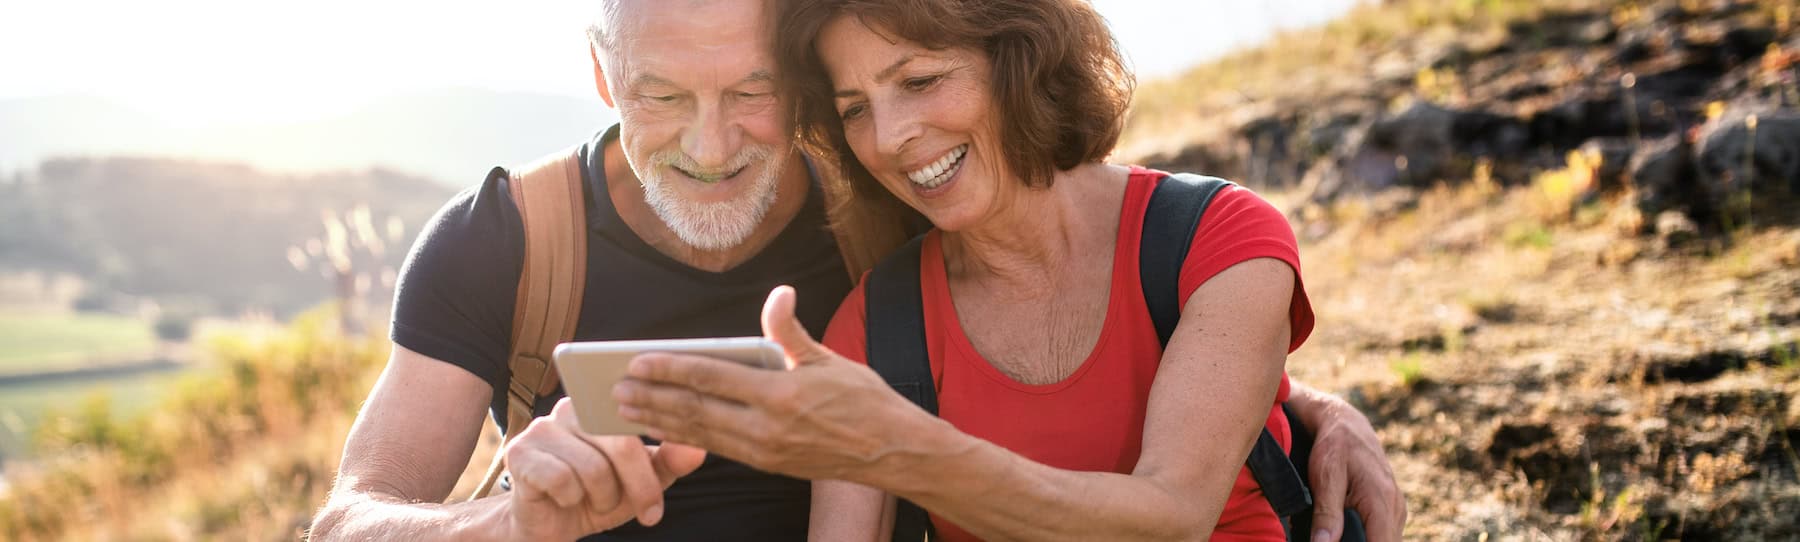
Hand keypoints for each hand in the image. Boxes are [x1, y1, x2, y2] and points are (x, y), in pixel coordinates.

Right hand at [503, 397, 706, 540]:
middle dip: (640, 488)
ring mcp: (542, 427)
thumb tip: (698, 449)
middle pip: (621, 444)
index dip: (655, 462)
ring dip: (602, 498)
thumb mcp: (642, 481)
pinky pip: (561, 479)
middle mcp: (572, 407)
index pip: (641, 419)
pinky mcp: (520, 452)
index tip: (660, 499)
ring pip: (592, 467)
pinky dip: (571, 500)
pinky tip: (565, 500)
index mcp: (603, 405)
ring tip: (595, 502)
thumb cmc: (597, 494)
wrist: (548, 524)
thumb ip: (669, 462)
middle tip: (649, 515)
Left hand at [613, 285, 927, 482]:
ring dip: (659, 421)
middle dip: (652, 398)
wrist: (891, 453)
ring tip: (626, 410)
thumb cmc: (864, 400)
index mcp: (781, 393)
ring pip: (699, 433)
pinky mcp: (766, 464)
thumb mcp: (828, 359)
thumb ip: (791, 330)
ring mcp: (764, 451)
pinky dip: (684, 438)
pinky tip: (664, 429)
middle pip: (695, 409)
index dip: (671, 368)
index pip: (711, 377)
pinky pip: (716, 449)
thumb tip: (779, 293)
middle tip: (616, 387)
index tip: (638, 361)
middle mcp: (766, 427)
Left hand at [1289, 385, 1404, 541]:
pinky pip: (1385, 531)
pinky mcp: (1391, 507)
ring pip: (1387, 540)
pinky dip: (1370, 535)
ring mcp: (1397, 507)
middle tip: (1335, 536)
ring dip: (1366, 540)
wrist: (1345, 424)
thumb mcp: (1325, 478)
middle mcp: (1396, 506)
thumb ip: (1326, 514)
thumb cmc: (1334, 447)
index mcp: (1382, 500)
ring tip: (1338, 533)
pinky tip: (1349, 533)